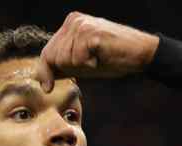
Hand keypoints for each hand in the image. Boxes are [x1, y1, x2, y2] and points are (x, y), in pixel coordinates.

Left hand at [36, 12, 159, 90]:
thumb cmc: (113, 58)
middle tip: (89, 66)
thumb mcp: (83, 63)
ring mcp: (81, 25)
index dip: (44, 71)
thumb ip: (64, 65)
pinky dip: (90, 65)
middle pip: (52, 56)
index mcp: (70, 24)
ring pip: (64, 59)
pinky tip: (101, 58)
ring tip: (97, 59)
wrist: (139, 53)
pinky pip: (78, 60)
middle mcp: (73, 21)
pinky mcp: (90, 33)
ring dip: (81, 67)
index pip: (47, 51)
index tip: (46, 87)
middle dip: (67, 69)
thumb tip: (42, 77)